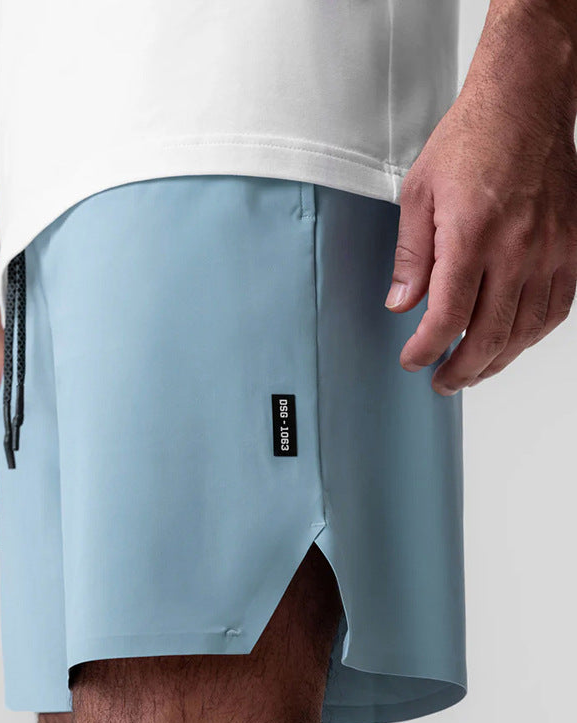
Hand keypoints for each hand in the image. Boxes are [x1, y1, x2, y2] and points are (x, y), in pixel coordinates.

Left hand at [385, 3, 576, 395]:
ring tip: (472, 371)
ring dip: (496, 361)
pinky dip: (532, 335)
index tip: (412, 360)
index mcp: (471, 235)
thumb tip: (400, 305)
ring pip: (526, 330)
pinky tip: (512, 342)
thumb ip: (410, 256)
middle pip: (489, 335)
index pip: (447, 317)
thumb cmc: (470, 140)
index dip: (426, 349)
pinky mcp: (571, 246)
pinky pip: (557, 308)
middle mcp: (517, 249)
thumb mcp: (417, 194)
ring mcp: (551, 250)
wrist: (526, 102)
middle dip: (460, 369)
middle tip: (440, 382)